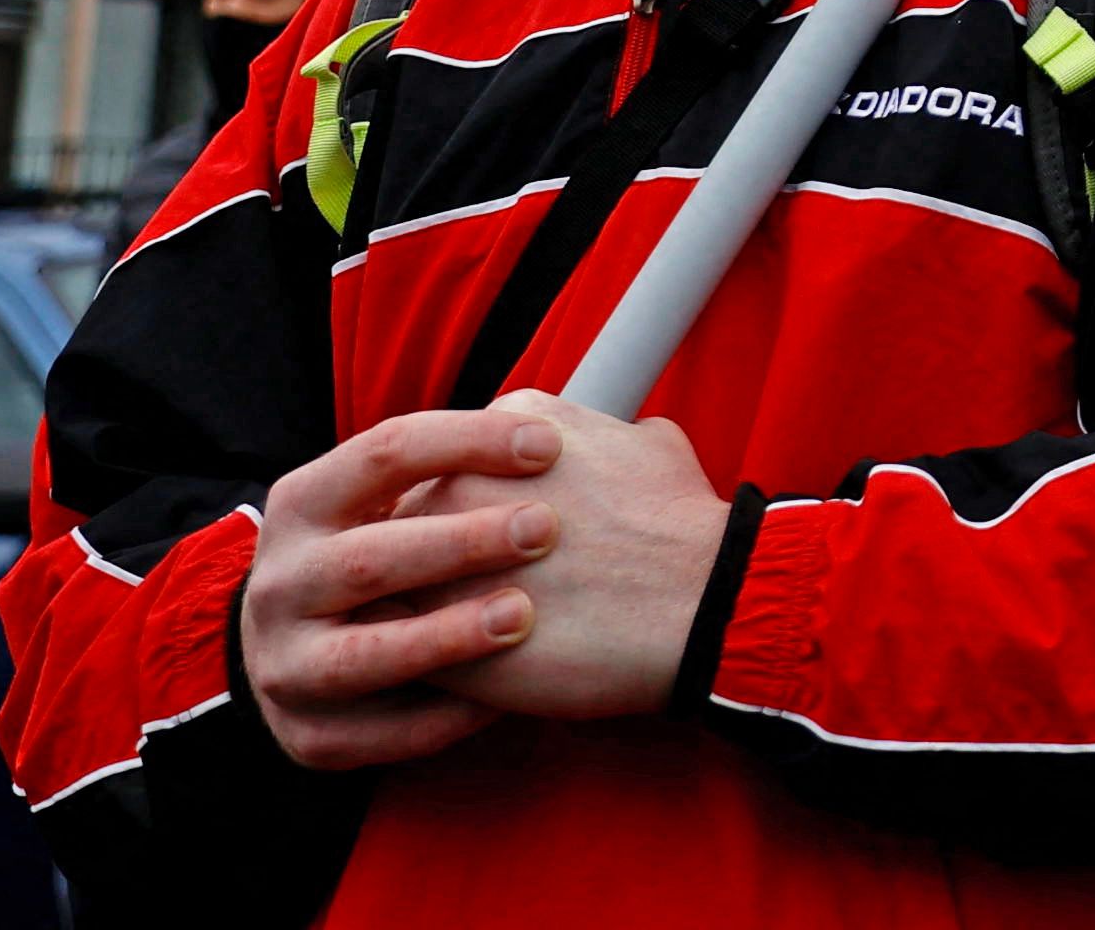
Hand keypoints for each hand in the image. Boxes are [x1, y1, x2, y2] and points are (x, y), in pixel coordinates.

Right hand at [243, 406, 566, 768]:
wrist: (298, 646)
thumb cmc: (383, 550)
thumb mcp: (386, 500)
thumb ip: (450, 471)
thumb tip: (550, 429)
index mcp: (302, 503)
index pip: (384, 453)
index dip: (468, 441)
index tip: (550, 444)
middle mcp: (280, 584)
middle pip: (369, 559)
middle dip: (461, 543)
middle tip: (545, 528)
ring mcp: (284, 665)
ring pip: (364, 656)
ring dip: (445, 636)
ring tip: (522, 615)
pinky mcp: (307, 735)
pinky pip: (379, 734)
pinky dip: (443, 717)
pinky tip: (506, 699)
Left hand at [409, 395, 729, 720]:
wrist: (701, 603)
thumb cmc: (681, 526)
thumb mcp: (651, 442)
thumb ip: (603, 434)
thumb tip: (612, 437)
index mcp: (503, 429)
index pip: (454, 455)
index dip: (478, 496)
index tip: (499, 526)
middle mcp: (454, 483)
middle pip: (410, 513)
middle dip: (433, 547)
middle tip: (476, 578)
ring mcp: (432, 561)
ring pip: (394, 582)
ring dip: (418, 602)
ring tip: (463, 628)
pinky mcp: (429, 637)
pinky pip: (401, 645)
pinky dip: (424, 656)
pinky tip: (468, 666)